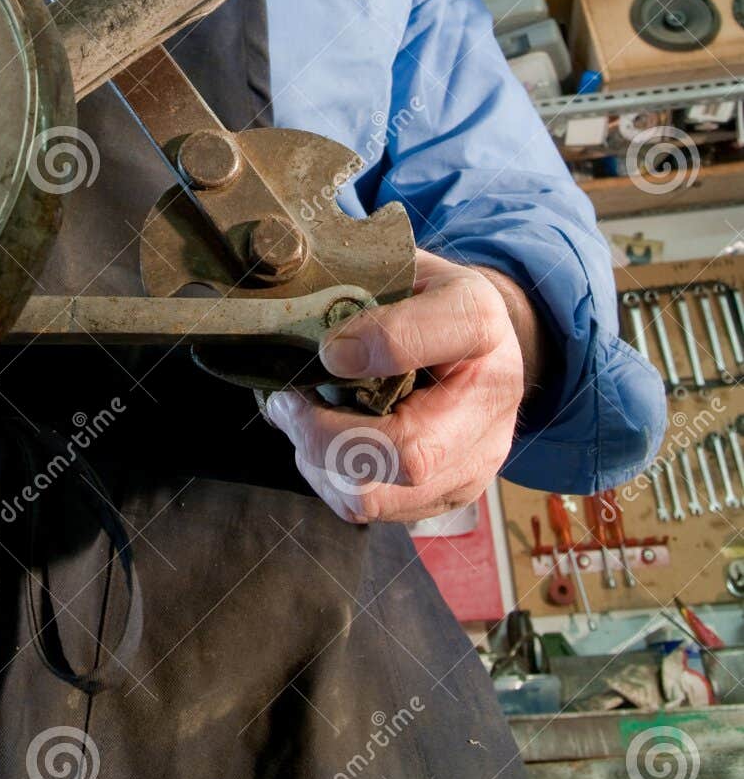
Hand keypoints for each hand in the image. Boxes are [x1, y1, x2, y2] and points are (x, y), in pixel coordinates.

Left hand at [265, 250, 530, 524]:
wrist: (478, 349)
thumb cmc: (423, 302)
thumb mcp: (404, 268)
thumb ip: (362, 284)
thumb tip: (303, 327)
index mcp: (479, 322)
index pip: (447, 332)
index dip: (381, 343)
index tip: (329, 349)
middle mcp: (490, 402)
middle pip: (409, 453)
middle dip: (325, 434)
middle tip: (288, 401)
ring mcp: (474, 461)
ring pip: (377, 495)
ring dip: (319, 461)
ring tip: (302, 419)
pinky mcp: (447, 497)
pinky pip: (369, 510)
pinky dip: (330, 479)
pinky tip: (325, 442)